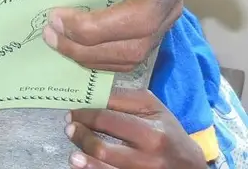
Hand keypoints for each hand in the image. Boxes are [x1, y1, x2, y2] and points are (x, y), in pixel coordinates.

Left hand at [42, 0, 223, 70]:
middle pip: (143, 19)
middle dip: (94, 30)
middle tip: (53, 22)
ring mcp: (163, 18)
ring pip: (135, 49)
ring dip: (88, 51)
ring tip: (51, 37)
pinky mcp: (149, 37)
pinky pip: (126, 60)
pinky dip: (93, 60)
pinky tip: (65, 47)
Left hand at [65, 89, 207, 167]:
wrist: (189, 166)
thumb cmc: (167, 131)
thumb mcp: (152, 108)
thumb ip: (122, 98)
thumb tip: (91, 96)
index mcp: (152, 133)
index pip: (108, 120)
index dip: (84, 115)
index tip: (72, 113)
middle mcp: (147, 158)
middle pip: (102, 149)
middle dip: (80, 137)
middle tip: (69, 129)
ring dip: (83, 162)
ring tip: (73, 155)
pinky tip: (82, 167)